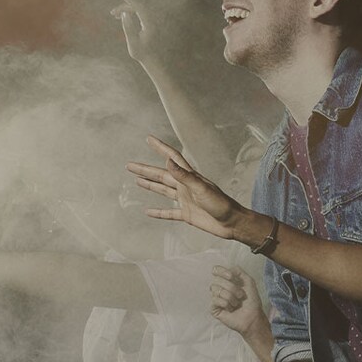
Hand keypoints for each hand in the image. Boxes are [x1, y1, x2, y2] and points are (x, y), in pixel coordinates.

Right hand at [110, 0, 155, 63]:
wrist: (149, 59)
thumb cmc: (140, 52)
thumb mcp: (132, 42)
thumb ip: (128, 28)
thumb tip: (124, 14)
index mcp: (149, 25)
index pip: (140, 8)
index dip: (130, 0)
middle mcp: (151, 21)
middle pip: (137, 7)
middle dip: (124, 7)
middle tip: (112, 13)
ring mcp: (150, 22)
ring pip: (137, 10)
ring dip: (125, 10)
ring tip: (113, 15)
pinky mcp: (148, 23)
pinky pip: (138, 13)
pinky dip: (129, 13)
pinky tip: (121, 16)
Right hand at [126, 135, 243, 238]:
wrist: (232, 223)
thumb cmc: (221, 204)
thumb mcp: (202, 189)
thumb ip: (185, 176)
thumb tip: (168, 162)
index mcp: (190, 177)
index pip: (172, 158)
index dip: (161, 148)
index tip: (149, 139)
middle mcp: (185, 186)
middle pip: (161, 175)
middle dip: (146, 169)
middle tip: (130, 165)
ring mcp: (185, 200)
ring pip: (163, 190)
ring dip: (150, 185)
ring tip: (137, 179)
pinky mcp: (186, 214)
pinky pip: (168, 213)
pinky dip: (158, 212)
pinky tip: (148, 211)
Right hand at [210, 265, 266, 336]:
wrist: (253, 317)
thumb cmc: (252, 301)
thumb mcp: (249, 282)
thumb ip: (240, 272)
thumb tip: (229, 269)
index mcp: (227, 281)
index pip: (216, 270)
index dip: (221, 271)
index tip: (231, 277)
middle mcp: (220, 288)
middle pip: (217, 280)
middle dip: (232, 288)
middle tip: (241, 295)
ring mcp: (216, 298)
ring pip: (216, 290)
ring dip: (231, 297)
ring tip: (237, 303)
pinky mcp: (214, 308)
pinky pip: (215, 300)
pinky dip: (226, 304)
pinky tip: (231, 309)